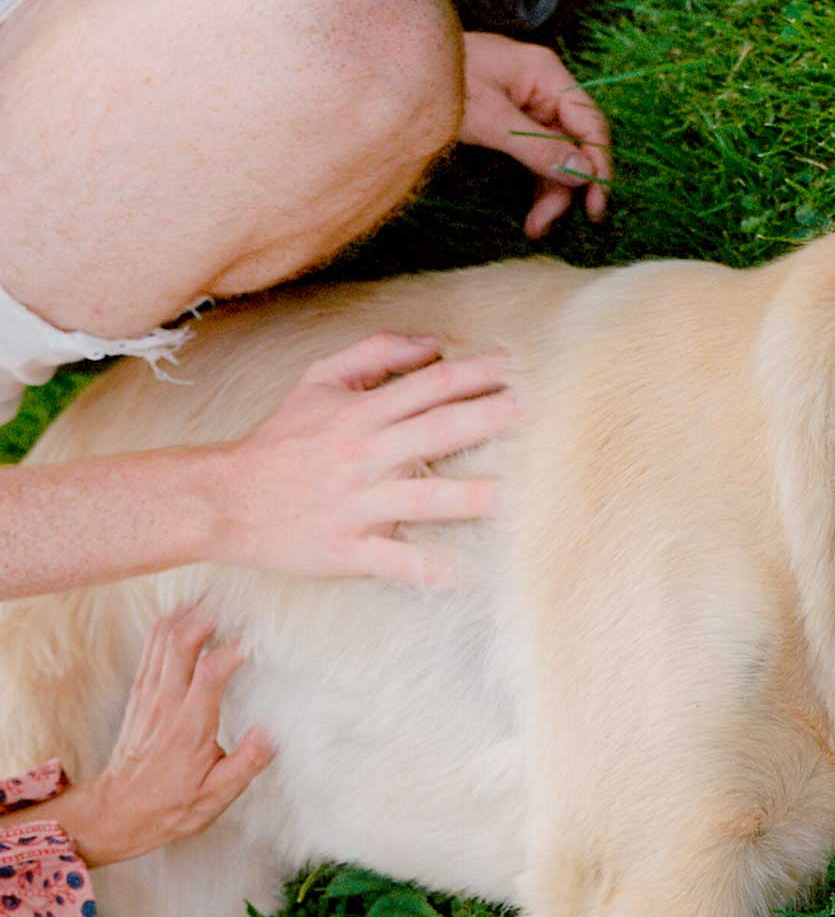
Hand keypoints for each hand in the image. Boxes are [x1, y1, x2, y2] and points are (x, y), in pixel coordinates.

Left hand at [62, 608, 273, 868]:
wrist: (118, 810)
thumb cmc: (171, 806)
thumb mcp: (216, 796)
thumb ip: (246, 763)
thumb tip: (270, 733)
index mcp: (189, 727)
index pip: (210, 674)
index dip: (232, 650)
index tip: (255, 637)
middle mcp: (165, 703)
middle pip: (181, 642)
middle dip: (207, 614)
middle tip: (234, 599)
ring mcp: (148, 695)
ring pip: (163, 638)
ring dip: (188, 613)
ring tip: (212, 597)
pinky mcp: (139, 694)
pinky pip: (151, 647)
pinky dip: (168, 625)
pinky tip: (184, 614)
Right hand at [214, 333, 515, 586]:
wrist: (226, 500)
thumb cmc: (281, 440)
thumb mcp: (317, 381)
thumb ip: (373, 354)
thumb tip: (431, 342)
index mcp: (359, 414)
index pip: (427, 386)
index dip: (472, 373)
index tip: (512, 368)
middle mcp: (363, 456)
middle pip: (434, 432)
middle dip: (484, 419)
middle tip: (526, 411)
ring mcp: (357, 505)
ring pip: (422, 499)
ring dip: (471, 497)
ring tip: (514, 496)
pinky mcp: (348, 549)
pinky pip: (398, 562)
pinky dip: (433, 569)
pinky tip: (472, 574)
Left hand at [459, 31, 610, 237]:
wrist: (399, 69)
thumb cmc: (442, 81)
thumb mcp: (490, 118)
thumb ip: (537, 147)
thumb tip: (581, 174)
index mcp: (547, 76)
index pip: (590, 123)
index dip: (599, 165)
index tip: (596, 205)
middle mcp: (544, 90)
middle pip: (575, 145)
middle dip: (567, 187)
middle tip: (549, 223)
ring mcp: (529, 107)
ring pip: (556, 157)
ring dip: (551, 195)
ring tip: (534, 228)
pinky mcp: (513, 124)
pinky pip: (537, 159)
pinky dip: (536, 187)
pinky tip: (531, 215)